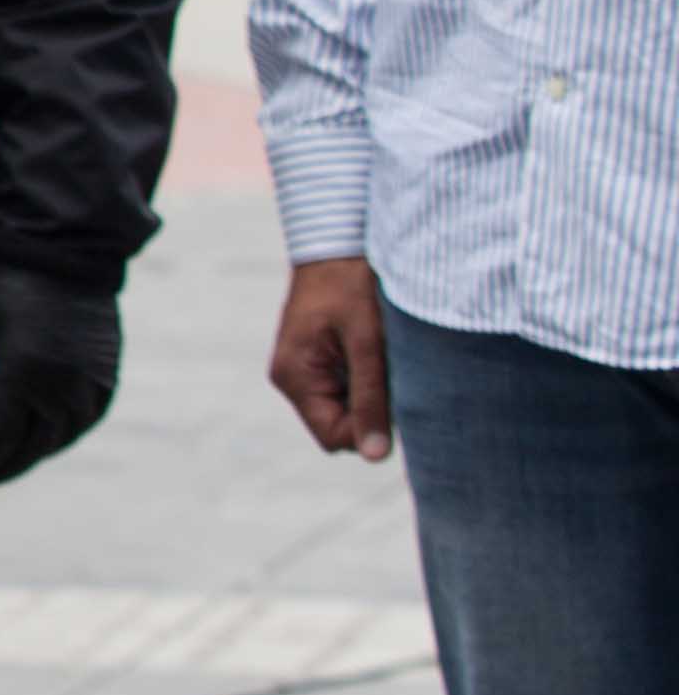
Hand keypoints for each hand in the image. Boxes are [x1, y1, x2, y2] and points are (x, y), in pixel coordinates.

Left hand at [0, 257, 124, 485]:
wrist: (66, 248)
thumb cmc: (4, 277)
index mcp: (25, 372)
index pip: (1, 437)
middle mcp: (64, 384)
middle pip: (34, 445)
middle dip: (5, 466)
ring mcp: (92, 381)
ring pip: (63, 437)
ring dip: (35, 454)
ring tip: (7, 462)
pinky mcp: (109, 373)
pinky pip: (88, 419)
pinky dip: (64, 435)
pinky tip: (45, 439)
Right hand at [268, 254, 391, 462]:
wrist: (337, 237)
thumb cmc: (352, 284)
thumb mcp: (369, 342)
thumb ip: (371, 397)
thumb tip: (376, 457)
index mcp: (295, 377)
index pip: (336, 437)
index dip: (371, 430)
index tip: (400, 398)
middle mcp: (293, 378)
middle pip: (341, 425)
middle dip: (374, 409)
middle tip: (397, 374)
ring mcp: (304, 368)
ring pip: (348, 406)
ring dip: (374, 391)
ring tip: (388, 356)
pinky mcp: (318, 357)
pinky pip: (347, 386)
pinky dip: (369, 377)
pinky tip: (381, 350)